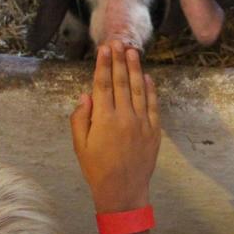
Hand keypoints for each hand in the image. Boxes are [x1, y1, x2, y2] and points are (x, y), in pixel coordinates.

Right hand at [71, 41, 160, 212]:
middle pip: (122, 82)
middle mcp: (124, 116)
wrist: (123, 190)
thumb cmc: (97, 169)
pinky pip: (153, 106)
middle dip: (119, 60)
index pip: (103, 84)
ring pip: (139, 89)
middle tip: (118, 42)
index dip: (103, 65)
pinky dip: (151, 90)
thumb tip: (86, 95)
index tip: (104, 49)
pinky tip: (148, 77)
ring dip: (136, 69)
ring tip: (133, 52)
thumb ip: (81, 118)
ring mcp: (142, 123)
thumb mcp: (80, 145)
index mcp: (104, 119)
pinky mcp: (154, 131)